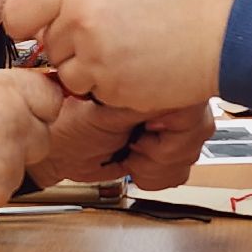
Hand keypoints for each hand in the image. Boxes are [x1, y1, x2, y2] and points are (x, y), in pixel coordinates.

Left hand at [4, 0, 245, 111]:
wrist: (223, 22)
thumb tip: (39, 24)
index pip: (18, 13)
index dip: (27, 25)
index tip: (39, 29)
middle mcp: (79, 21)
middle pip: (49, 47)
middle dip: (73, 47)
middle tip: (114, 36)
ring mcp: (96, 59)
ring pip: (70, 76)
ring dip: (91, 71)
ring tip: (130, 51)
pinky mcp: (113, 90)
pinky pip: (97, 95)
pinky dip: (114, 87)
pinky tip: (142, 67)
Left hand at [28, 99, 213, 190]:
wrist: (56, 153)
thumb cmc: (67, 125)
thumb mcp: (103, 114)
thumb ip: (139, 105)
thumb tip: (169, 99)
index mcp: (149, 77)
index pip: (191, 108)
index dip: (170, 134)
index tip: (144, 135)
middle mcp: (164, 96)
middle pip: (195, 135)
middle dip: (160, 154)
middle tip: (132, 147)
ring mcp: (167, 122)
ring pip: (189, 155)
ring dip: (155, 166)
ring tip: (130, 153)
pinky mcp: (165, 146)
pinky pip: (181, 169)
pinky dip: (156, 175)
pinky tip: (136, 163)